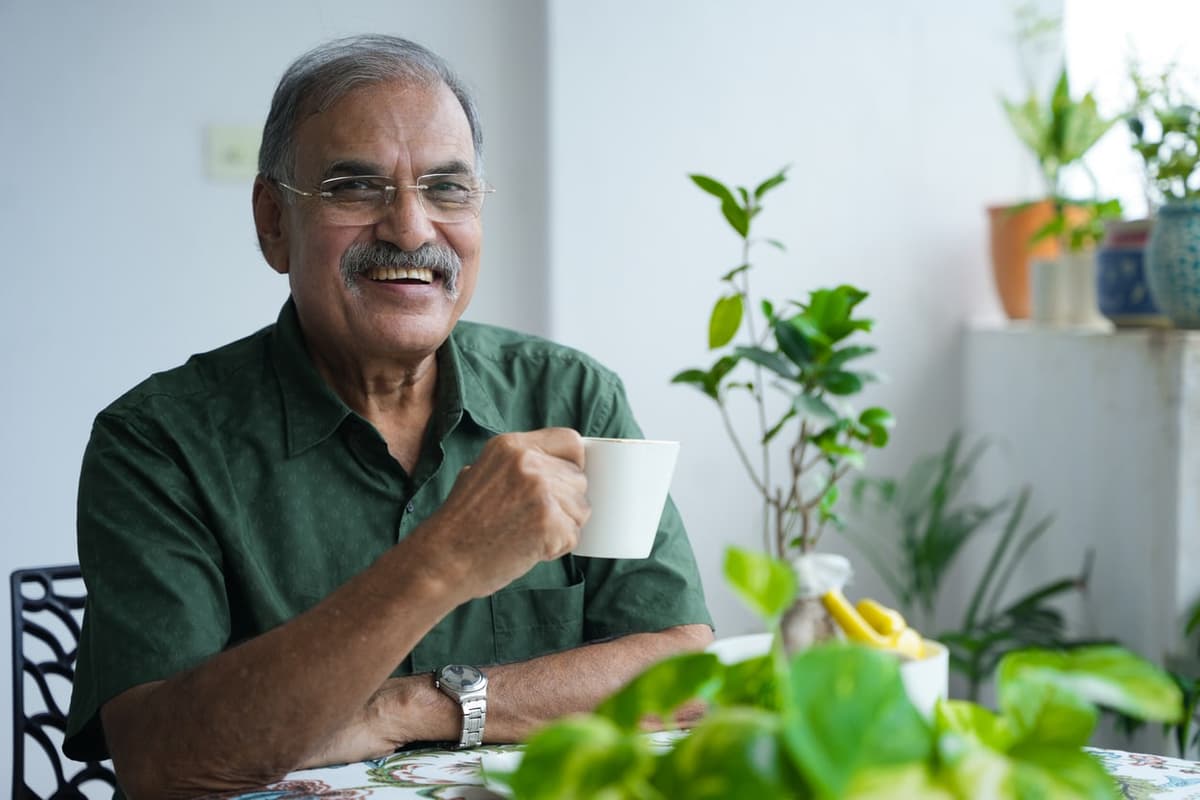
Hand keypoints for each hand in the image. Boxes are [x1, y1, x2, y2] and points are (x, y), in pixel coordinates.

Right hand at [414, 428, 589, 598]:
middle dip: (566, 502)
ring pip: (581, 508)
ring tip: (528, 535)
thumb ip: (516, 464)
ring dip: (564, 527)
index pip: (570, 441)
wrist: (442, 560)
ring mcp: (540, 491)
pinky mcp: (549, 522)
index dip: (573, 464)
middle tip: (533, 520)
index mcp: (511, 446)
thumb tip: (555, 465)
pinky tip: (530, 549)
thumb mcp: (480, 473)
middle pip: (579, 478)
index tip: (563, 482)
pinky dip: (557, 548)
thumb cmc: (461, 525)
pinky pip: (573, 535)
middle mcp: (528, 462)